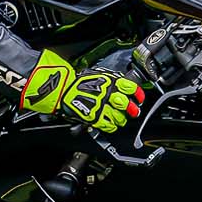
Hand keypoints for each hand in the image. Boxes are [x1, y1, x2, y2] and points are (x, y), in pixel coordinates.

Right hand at [20, 50, 145, 133]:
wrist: (62, 89)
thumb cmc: (77, 82)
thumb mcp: (97, 75)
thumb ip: (111, 81)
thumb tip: (122, 86)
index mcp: (110, 81)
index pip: (131, 88)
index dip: (138, 94)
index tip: (139, 98)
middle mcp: (107, 93)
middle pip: (127, 105)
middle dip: (133, 110)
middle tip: (133, 112)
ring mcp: (101, 106)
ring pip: (119, 117)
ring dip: (121, 120)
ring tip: (120, 119)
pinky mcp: (94, 117)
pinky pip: (108, 125)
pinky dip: (111, 126)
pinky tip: (110, 125)